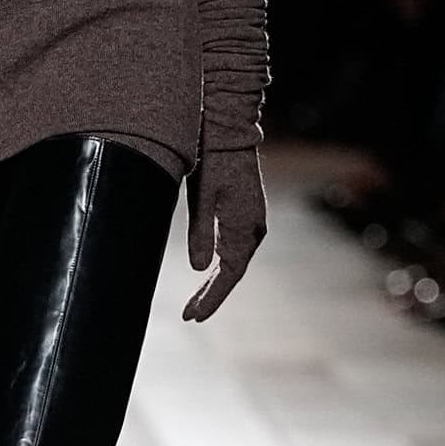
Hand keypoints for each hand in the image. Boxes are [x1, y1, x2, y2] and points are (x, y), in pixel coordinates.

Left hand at [184, 142, 267, 320]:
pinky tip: (210, 272)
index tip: (193, 317)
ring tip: (196, 302)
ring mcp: (252, 220)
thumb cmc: (213, 158)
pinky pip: (236, 247)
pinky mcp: (246, 212)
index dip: (211, 297)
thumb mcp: (202, 195)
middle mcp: (254, 228)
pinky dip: (222, 265)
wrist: (229, 128)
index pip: (229, 274)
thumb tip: (199, 268)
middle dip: (212, 295)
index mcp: (245, 226)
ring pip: (235, 261)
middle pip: (233, 272)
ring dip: (217, 282)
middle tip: (190, 316)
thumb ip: (201, 232)